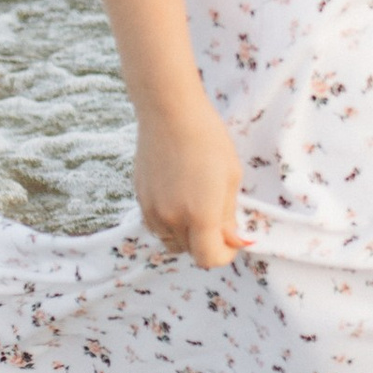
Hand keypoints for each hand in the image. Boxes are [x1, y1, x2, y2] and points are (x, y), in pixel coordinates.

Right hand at [134, 92, 250, 267]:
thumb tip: (233, 241)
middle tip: (219, 221)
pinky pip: (155, 225)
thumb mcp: (230, 178)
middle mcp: (172, 218)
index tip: (232, 241)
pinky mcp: (140, 198)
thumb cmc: (209, 140)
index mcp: (200, 216)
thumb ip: (228, 216)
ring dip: (186, 236)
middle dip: (206, 244)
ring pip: (170, 241)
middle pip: (189, 252)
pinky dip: (169, 224)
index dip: (224, 255)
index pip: (209, 259)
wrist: (170, 113)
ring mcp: (152, 209)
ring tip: (198, 208)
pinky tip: (180, 199)